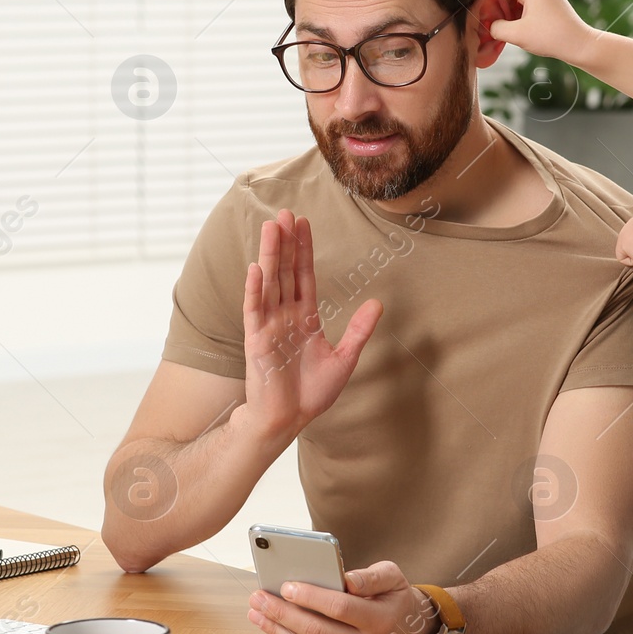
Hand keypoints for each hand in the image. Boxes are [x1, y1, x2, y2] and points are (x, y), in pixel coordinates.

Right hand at [241, 210, 381, 444]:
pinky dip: (255, 289)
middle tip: (286, 213)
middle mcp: (284, 316)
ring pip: (269, 283)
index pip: (303, 276)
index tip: (303, 223)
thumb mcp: (344, 358)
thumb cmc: (312, 393)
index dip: (303, 250)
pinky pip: (254, 310)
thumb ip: (359, 330)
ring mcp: (268, 326)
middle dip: (285, 243)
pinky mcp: (256, 340)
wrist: (288, 420)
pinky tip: (256, 268)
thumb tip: (378, 303)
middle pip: (285, 272)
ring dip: (269, 255)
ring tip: (271, 228)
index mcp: (305, 317)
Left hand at [247, 561, 438, 633]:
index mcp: (380, 620)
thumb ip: (370, 576)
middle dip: (282, 613)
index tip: (286, 586)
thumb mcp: (393, 577)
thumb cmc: (395, 600)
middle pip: (316, 631)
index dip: (310, 597)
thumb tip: (346, 579)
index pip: (339, 608)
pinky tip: (275, 630)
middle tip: (258, 597)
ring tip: (257, 613)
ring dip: (278, 631)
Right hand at [488, 0, 598, 63]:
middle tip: (508, 28)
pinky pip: (535, 4)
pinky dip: (529, 15)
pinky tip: (531, 30)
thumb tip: (490, 25)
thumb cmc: (550, 38)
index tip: (499, 22)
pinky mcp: (556, 3)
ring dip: (517, 13)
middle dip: (507, 9)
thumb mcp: (517, 35)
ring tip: (520, 31)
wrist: (580, 45)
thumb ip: (497, 28)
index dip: (497, 4)